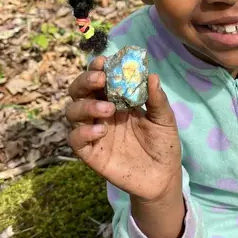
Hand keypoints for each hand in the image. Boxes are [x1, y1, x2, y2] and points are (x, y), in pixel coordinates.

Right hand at [66, 56, 181, 202]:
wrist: (163, 176)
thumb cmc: (163, 143)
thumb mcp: (164, 119)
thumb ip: (157, 99)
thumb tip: (152, 76)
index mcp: (118, 100)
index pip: (100, 79)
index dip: (98, 68)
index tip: (104, 61)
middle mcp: (101, 113)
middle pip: (79, 91)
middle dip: (85, 81)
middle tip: (100, 80)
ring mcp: (94, 132)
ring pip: (72, 112)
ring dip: (86, 105)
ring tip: (108, 109)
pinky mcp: (91, 153)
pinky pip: (75, 140)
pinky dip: (83, 132)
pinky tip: (100, 130)